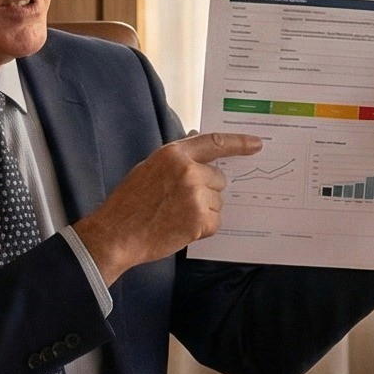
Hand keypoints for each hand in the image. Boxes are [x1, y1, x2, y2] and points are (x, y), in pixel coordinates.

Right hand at [72, 131, 263, 284]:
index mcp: (174, 154)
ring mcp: (196, 196)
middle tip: (181, 202)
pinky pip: (215, 222)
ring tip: (176, 217)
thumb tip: (198, 138)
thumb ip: (176, 157)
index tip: (256, 144)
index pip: (215, 142)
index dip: (239, 143)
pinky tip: (180, 229)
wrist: (117, 235)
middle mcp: (188, 171)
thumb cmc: (128, 203)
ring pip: (218, 202)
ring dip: (204, 211)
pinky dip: (202, 229)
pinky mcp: (200, 220)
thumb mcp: (149, 168)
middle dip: (207, 190)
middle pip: (219, 178)